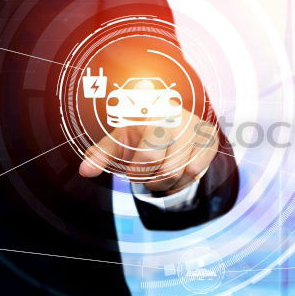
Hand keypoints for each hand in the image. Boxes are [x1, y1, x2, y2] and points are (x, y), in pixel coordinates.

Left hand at [78, 112, 218, 193]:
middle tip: (143, 179)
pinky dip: (183, 182)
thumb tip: (85, 171)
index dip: (138, 171)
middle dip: (149, 180)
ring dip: (165, 184)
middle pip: (162, 167)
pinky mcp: (209, 137)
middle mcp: (174, 115)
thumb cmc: (140, 133)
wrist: (168, 119)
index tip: (132, 171)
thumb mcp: (119, 141)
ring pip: (180, 172)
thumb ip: (102, 155)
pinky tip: (176, 177)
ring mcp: (194, 125)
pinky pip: (196, 172)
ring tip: (158, 179)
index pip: (147, 155)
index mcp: (147, 111)